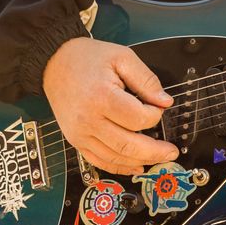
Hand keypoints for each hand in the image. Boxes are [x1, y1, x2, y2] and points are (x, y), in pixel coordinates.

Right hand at [42, 38, 176, 173]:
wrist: (54, 63)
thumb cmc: (86, 58)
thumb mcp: (121, 57)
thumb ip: (146, 80)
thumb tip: (165, 102)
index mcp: (101, 97)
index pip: (138, 119)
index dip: (155, 116)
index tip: (159, 108)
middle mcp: (88, 120)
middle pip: (128, 145)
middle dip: (155, 151)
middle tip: (171, 151)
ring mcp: (80, 133)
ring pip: (116, 158)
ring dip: (140, 161)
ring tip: (158, 159)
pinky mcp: (76, 140)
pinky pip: (99, 161)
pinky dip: (119, 168)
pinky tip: (136, 166)